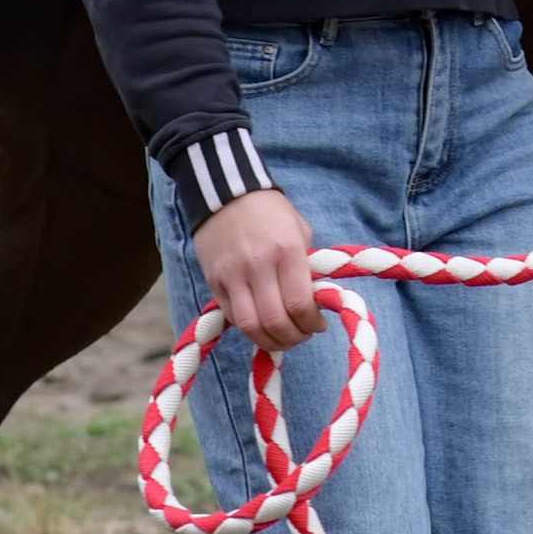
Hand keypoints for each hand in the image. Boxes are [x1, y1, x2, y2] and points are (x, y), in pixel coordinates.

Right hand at [193, 186, 323, 350]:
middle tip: (302, 335)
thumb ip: (305, 267)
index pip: (299, 304)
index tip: (318, 324)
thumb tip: (314, 302)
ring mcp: (232, 275)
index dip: (311, 323)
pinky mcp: (214, 282)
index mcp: (286, 250)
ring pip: (250, 327)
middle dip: (293, 338)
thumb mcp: (299, 231)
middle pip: (275, 322)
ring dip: (270, 341)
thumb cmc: (271, 211)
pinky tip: (261, 325)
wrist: (226, 192)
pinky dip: (250, 329)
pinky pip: (233, 317)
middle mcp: (258, 265)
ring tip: (282, 338)